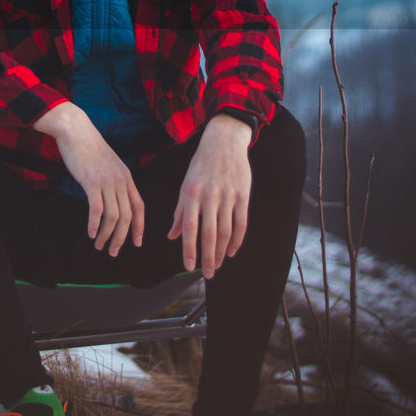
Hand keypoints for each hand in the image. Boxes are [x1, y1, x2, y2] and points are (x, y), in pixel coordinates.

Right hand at [34, 102, 144, 255]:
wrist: (76, 130)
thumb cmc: (89, 148)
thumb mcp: (108, 164)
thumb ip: (113, 181)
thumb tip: (112, 200)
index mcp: (126, 177)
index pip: (139, 207)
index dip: (139, 227)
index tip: (136, 243)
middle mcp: (120, 181)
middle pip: (127, 216)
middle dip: (122, 238)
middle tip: (113, 252)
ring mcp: (107, 181)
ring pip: (113, 216)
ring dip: (106, 235)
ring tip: (99, 245)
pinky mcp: (92, 182)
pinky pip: (97, 209)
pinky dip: (94, 224)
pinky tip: (90, 233)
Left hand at [168, 114, 251, 278]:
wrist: (224, 141)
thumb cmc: (201, 165)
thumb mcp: (186, 184)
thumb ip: (180, 211)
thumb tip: (173, 236)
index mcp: (191, 193)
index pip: (189, 227)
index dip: (189, 248)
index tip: (188, 266)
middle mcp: (210, 195)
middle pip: (209, 233)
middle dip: (207, 256)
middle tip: (207, 274)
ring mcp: (228, 195)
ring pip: (226, 231)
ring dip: (221, 251)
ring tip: (217, 265)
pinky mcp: (243, 195)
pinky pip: (241, 223)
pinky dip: (237, 240)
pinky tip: (231, 251)